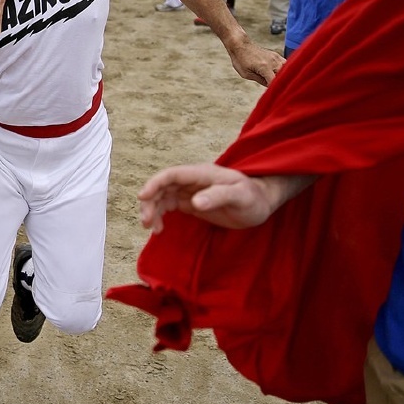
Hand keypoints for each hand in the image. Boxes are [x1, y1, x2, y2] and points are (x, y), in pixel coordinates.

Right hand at [138, 164, 281, 233]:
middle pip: (162, 186)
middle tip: (147, 222)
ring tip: (152, 229)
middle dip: (150, 202)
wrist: (261, 204)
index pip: (172, 174)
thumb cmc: (253, 198)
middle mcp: (192, 180)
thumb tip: (194, 202)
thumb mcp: (240, 196)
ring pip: (162, 197)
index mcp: (202, 174)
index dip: (155, 183)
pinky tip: (160, 229)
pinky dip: (160, 216)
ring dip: (153, 210)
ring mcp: (190, 191)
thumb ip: (218, 196)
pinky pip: (168, 207)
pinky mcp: (190, 203)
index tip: (143, 197)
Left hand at [226, 39, 283, 86]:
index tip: (275, 95)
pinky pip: (285, 64)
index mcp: (264, 67)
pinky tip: (280, 74)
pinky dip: (284, 70)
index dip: (275, 90)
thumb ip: (260, 80)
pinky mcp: (276, 55)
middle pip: (283, 76)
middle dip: (281, 83)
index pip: (274, 82)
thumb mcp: (246, 74)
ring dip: (284, 76)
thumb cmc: (241, 60)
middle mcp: (272, 62)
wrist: (241, 45)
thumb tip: (269, 86)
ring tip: (279, 82)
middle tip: (277, 89)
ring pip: (287, 70)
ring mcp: (275, 57)